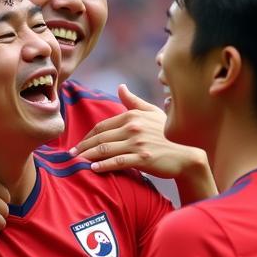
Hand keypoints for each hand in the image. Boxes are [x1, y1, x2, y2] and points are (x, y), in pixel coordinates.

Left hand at [71, 84, 206, 178]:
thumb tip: (120, 87)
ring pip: (105, 149)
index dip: (87, 136)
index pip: (102, 126)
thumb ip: (134, 102)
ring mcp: (138, 143)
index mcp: (133, 116)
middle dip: (83, 147)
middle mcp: (134, 127)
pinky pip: (118, 162)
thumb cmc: (166, 135)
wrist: (185, 155)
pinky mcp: (143, 158)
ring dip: (88, 156)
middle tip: (71, 155)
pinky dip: (103, 165)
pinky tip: (93, 169)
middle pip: (100, 137)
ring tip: (77, 162)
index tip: (78, 144)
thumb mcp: (152, 114)